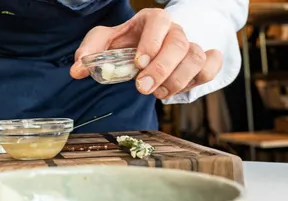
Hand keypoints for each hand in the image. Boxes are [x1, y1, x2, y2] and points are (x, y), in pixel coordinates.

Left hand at [70, 8, 222, 99]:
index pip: (159, 22)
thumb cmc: (125, 43)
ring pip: (196, 59)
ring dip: (177, 81)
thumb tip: (77, 70)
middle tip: (142, 89)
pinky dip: (199, 79)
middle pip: (180, 44)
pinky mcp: (200, 62)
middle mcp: (174, 31)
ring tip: (157, 93)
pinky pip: (211, 67)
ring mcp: (190, 46)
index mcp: (152, 20)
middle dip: (161, 69)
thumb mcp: (104, 42)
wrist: (146, 47)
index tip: (138, 64)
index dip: (152, 43)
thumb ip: (90, 52)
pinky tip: (178, 89)